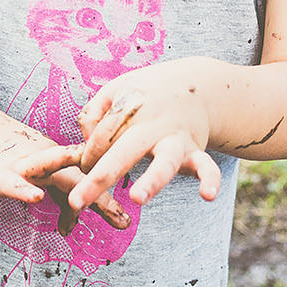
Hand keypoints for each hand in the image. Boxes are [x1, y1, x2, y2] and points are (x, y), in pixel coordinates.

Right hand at [0, 106, 130, 232]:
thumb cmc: (2, 153)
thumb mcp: (33, 174)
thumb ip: (53, 193)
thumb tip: (71, 224)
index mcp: (54, 162)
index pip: (84, 181)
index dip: (103, 200)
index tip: (124, 223)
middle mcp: (42, 159)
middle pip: (76, 177)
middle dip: (100, 199)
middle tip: (123, 222)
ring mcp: (19, 164)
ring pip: (49, 168)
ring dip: (71, 180)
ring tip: (89, 191)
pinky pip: (10, 182)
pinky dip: (23, 189)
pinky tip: (34, 197)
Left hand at [66, 59, 222, 215]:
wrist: (199, 85)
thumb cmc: (148, 92)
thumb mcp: (117, 89)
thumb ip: (93, 113)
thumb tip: (87, 147)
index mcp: (129, 108)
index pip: (100, 139)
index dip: (88, 156)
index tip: (88, 165)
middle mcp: (152, 124)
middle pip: (123, 150)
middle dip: (100, 177)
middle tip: (76, 201)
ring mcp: (176, 138)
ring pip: (164, 161)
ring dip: (151, 180)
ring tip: (136, 198)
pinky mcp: (196, 150)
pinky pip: (206, 166)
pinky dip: (209, 180)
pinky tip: (207, 195)